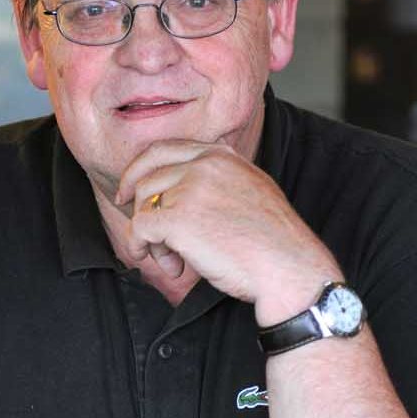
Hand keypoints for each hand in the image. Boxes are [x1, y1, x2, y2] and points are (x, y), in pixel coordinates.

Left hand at [113, 140, 340, 323]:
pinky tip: (172, 266)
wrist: (288, 267)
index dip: (138, 171)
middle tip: (141, 235)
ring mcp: (189, 187)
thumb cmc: (273, 241)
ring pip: (143, 206)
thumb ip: (219, 180)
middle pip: (146, 178)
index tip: (127, 192)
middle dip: (139, 209)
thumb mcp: (251, 190)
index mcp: (220, 154)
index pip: (163, 150)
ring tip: (175, 260)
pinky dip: (144, 250)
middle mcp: (203, 164)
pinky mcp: (177, 217)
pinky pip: (140, 229)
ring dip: (151, 238)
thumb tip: (181, 193)